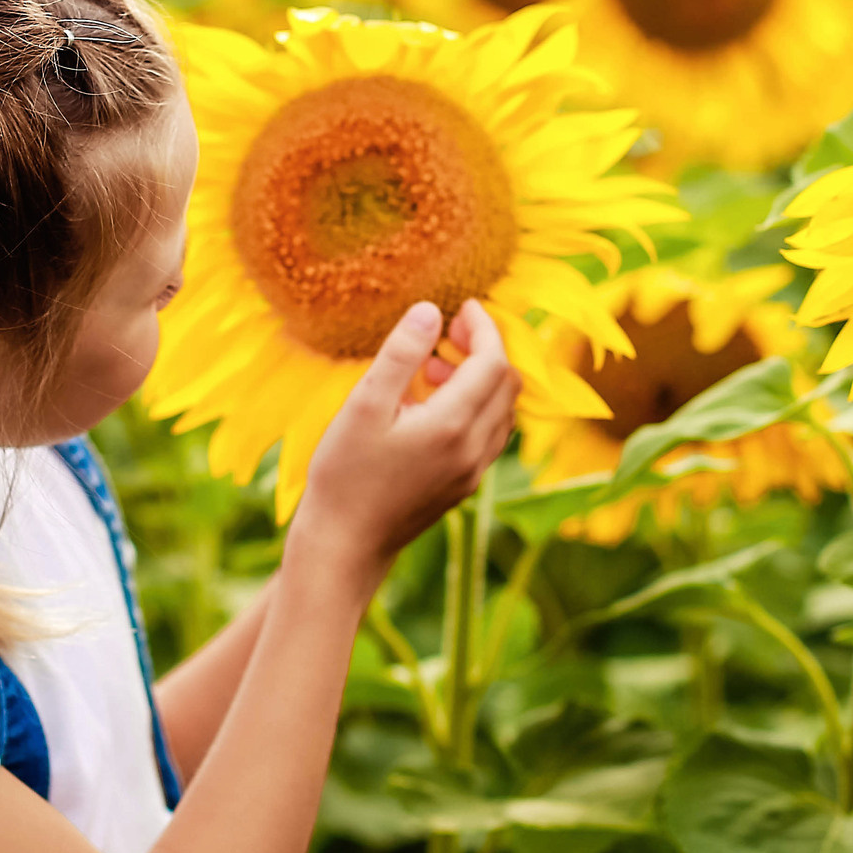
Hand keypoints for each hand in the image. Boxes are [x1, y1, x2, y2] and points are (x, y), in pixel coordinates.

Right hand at [296, 300, 520, 592]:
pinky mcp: (463, 486)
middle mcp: (474, 450)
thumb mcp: (364, 405)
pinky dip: (474, 407)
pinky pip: (488, 435)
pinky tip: (430, 405)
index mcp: (452, 425)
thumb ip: (400, 354)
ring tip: (431, 368)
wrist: (344, 544)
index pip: (494, 362)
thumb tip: (431, 311)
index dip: (485, 328)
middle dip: (487, 349)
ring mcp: (473, 472)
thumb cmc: (344, 473)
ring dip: (481, 379)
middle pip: (508, 384)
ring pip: (502, 411)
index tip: (463, 307)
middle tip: (448, 332)